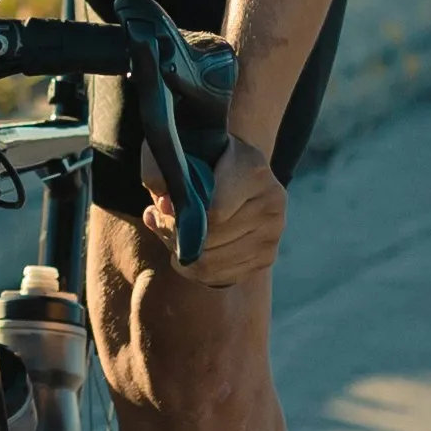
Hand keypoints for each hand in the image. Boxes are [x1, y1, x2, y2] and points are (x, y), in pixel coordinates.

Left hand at [131, 143, 283, 289]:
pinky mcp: (266, 257)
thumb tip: (162, 209)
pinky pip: (219, 277)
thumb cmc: (196, 160)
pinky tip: (191, 248)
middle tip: (165, 223)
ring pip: (211, 263)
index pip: (214, 212)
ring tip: (175, 234)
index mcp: (253, 169)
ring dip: (184, 255)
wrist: (228, 169)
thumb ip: (157, 172)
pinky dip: (195, 269)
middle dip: (179, 236)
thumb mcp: (172, 153)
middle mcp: (272, 201)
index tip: (162, 206)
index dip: (180, 215)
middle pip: (212, 240)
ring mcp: (273, 232)